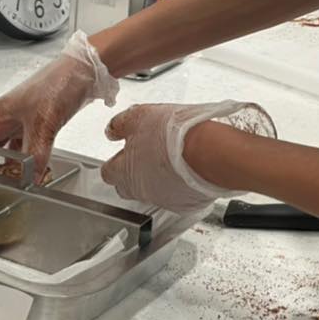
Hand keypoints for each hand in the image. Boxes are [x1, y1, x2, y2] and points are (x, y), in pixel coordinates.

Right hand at [0, 30, 119, 178]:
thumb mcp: (43, 124)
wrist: (85, 70)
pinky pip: (30, 144)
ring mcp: (25, 118)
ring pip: (13, 147)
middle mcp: (10, 116)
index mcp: (1, 114)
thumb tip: (30, 178)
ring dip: (16, 164)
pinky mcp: (41, 120)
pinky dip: (32, 157)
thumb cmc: (58, 83)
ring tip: (20, 181)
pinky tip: (37, 167)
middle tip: (2, 186)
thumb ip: (34, 154)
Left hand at [100, 101, 275, 212]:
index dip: (115, 161)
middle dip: (132, 173)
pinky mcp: (185, 204)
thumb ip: (120, 124)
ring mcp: (162, 199)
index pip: (107, 172)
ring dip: (157, 178)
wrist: (211, 151)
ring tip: (171, 159)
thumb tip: (112, 130)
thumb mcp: (140, 115)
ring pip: (152, 191)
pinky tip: (187, 170)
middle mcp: (139, 190)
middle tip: (146, 155)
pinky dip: (179, 185)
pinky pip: (177, 196)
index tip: (122, 152)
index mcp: (123, 171)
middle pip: (126, 186)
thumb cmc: (176, 134)